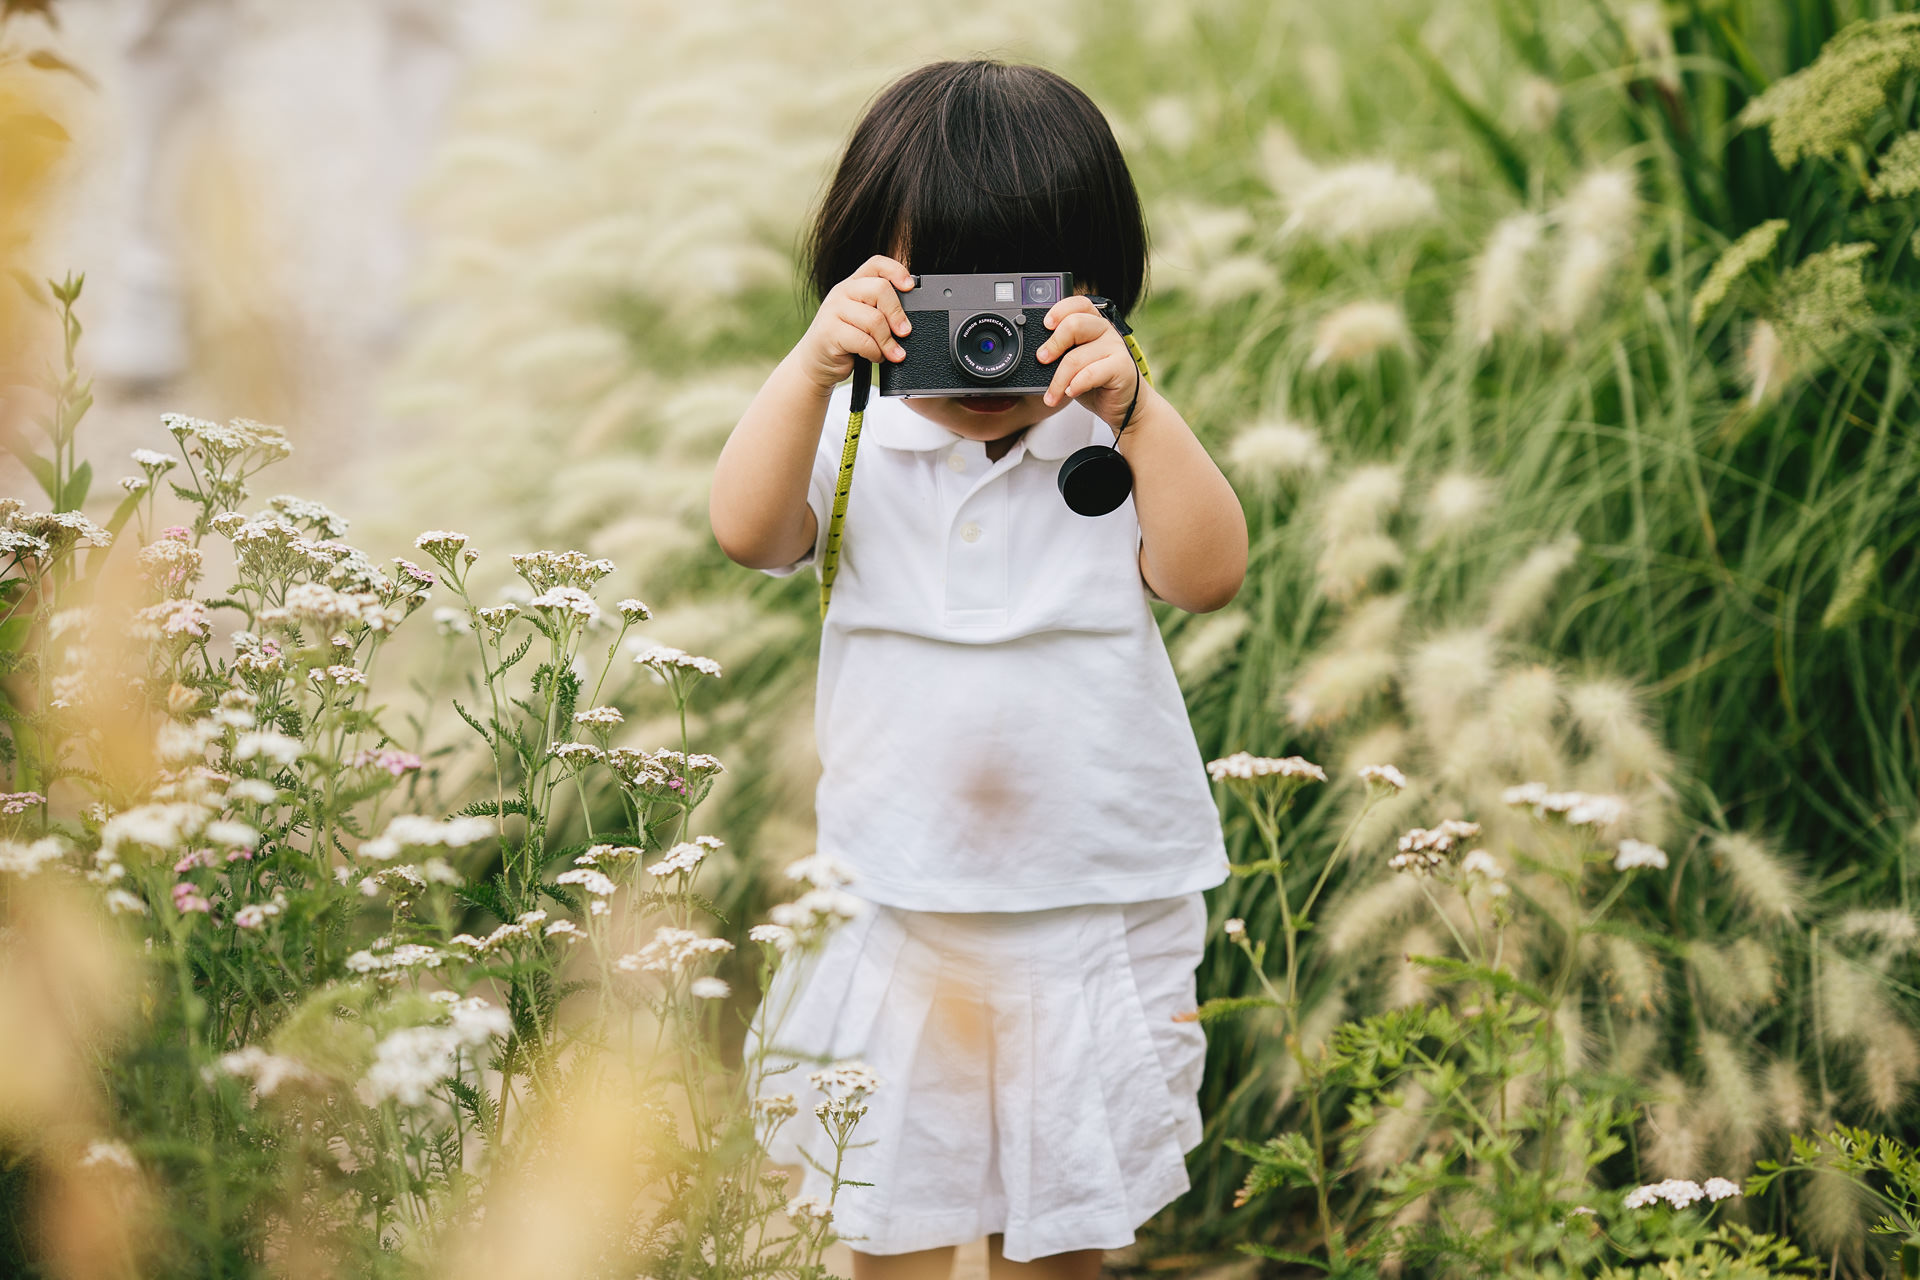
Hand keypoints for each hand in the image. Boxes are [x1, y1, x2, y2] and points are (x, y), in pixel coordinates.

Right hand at [793, 255, 914, 390]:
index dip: (896, 271)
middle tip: (905, 332)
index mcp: (853, 284)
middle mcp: (842, 291)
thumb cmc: (846, 341)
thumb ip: (880, 310)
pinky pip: (863, 341)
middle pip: (880, 289)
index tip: (910, 287)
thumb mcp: (863, 319)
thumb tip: (910, 318)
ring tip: (891, 353)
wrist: (816, 363)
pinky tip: (875, 357)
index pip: (877, 264)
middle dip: (897, 313)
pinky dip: (875, 353)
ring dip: (888, 341)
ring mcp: (832, 310)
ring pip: (874, 319)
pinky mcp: (829, 332)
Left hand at [1035, 294, 1138, 429]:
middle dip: (1053, 344)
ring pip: (1076, 357)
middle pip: (1074, 324)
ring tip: (1051, 395)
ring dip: (1058, 380)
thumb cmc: (1094, 381)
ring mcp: (1115, 347)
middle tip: (1042, 360)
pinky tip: (1070, 393)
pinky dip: (1075, 385)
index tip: (1044, 325)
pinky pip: (1090, 374)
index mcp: (1092, 322)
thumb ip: (1059, 352)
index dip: (1059, 310)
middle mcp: (1104, 329)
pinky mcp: (1121, 367)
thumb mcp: (1072, 362)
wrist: (1121, 404)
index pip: (1077, 304)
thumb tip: (1033, 355)